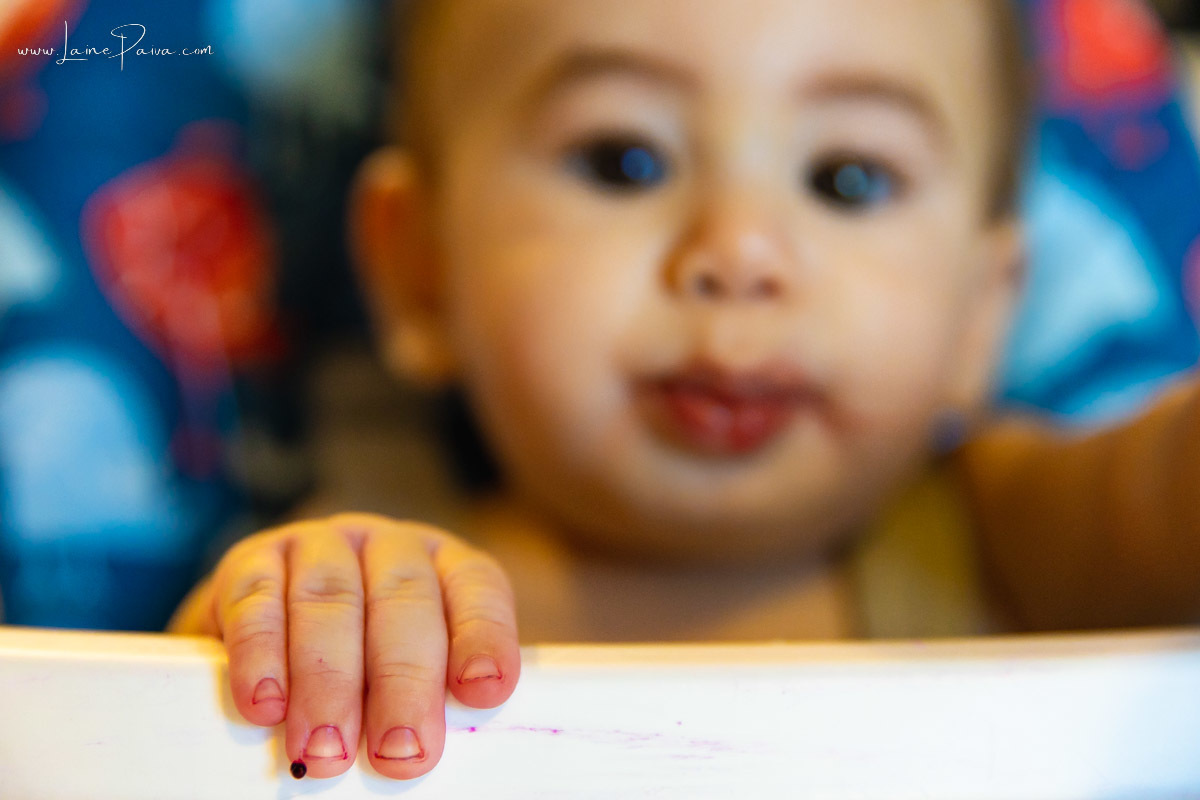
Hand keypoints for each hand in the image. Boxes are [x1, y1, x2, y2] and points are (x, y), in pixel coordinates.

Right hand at [168, 514, 519, 779]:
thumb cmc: (359, 668)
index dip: (483, 637)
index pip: (476, 589)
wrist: (262, 632)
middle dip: (402, 680)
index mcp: (443, 566)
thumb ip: (426, 699)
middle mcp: (387, 546)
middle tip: (399, 752)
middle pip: (403, 599)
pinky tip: (265, 705)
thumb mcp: (403, 677)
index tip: (484, 691)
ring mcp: (321, 544)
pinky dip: (261, 655)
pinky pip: (256, 600)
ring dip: (328, 679)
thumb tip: (425, 755)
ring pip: (329, 598)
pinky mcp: (252, 558)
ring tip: (326, 749)